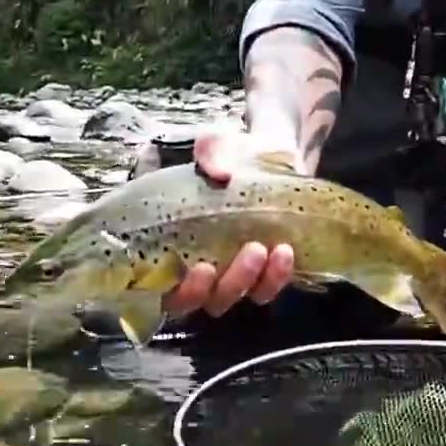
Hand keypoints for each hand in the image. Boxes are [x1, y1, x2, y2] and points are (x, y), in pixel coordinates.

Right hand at [160, 126, 297, 319]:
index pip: (160, 287)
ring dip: (249, 281)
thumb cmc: (233, 155)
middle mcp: (192, 268)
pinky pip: (264, 290)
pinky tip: (285, 253)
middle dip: (225, 285)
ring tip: (266, 250)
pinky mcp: (258, 275)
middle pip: (199, 301)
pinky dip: (276, 278)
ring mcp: (225, 275)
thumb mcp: (219, 145)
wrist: (273, 151)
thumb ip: (211, 151)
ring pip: (231, 298)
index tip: (201, 267)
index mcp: (168, 241)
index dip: (179, 289)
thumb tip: (218, 172)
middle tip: (249, 251)